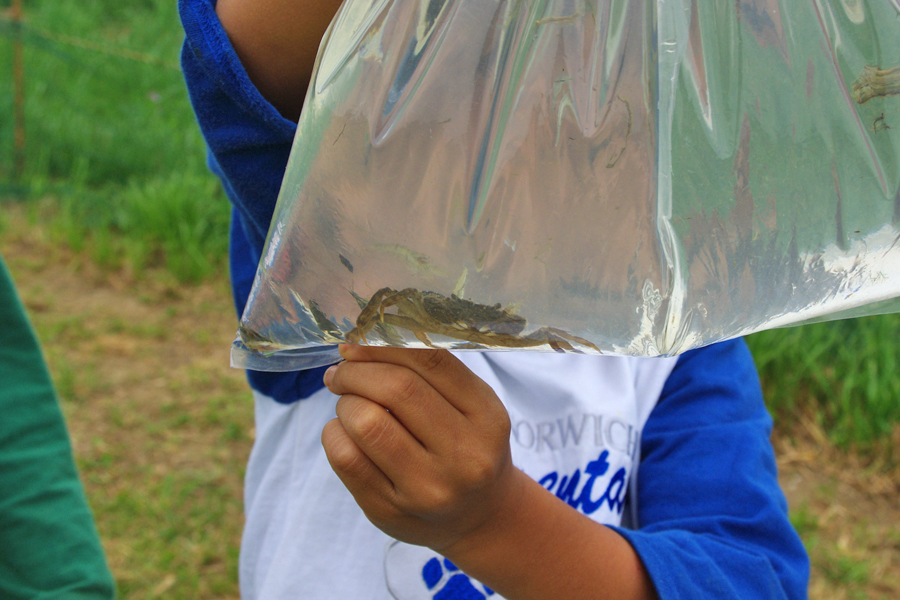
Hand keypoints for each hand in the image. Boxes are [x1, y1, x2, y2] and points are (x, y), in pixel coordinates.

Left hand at [321, 344, 523, 552]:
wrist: (479, 517)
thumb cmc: (468, 448)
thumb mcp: (473, 408)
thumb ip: (432, 374)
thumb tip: (360, 346)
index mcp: (487, 417)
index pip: (431, 362)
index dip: (383, 345)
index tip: (356, 345)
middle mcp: (463, 456)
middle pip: (396, 390)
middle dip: (356, 372)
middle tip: (343, 373)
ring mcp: (427, 489)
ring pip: (366, 423)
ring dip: (346, 403)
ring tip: (350, 405)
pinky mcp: (390, 511)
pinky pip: (344, 457)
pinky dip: (334, 433)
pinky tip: (345, 432)